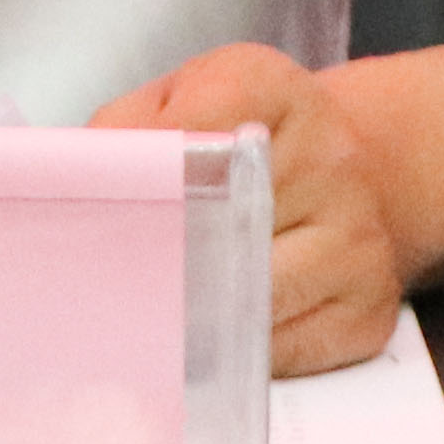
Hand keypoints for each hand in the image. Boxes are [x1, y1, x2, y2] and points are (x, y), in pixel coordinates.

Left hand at [89, 41, 403, 376]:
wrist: (350, 172)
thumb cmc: (241, 141)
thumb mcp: (181, 98)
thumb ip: (125, 129)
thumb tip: (75, 183)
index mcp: (271, 88)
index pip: (188, 138)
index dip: (134, 187)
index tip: (89, 221)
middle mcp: (331, 158)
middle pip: (216, 231)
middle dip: (152, 265)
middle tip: (98, 289)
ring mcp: (358, 238)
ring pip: (246, 301)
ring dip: (188, 319)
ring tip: (143, 321)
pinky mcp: (369, 309)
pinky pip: (279, 352)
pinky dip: (230, 355)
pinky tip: (206, 340)